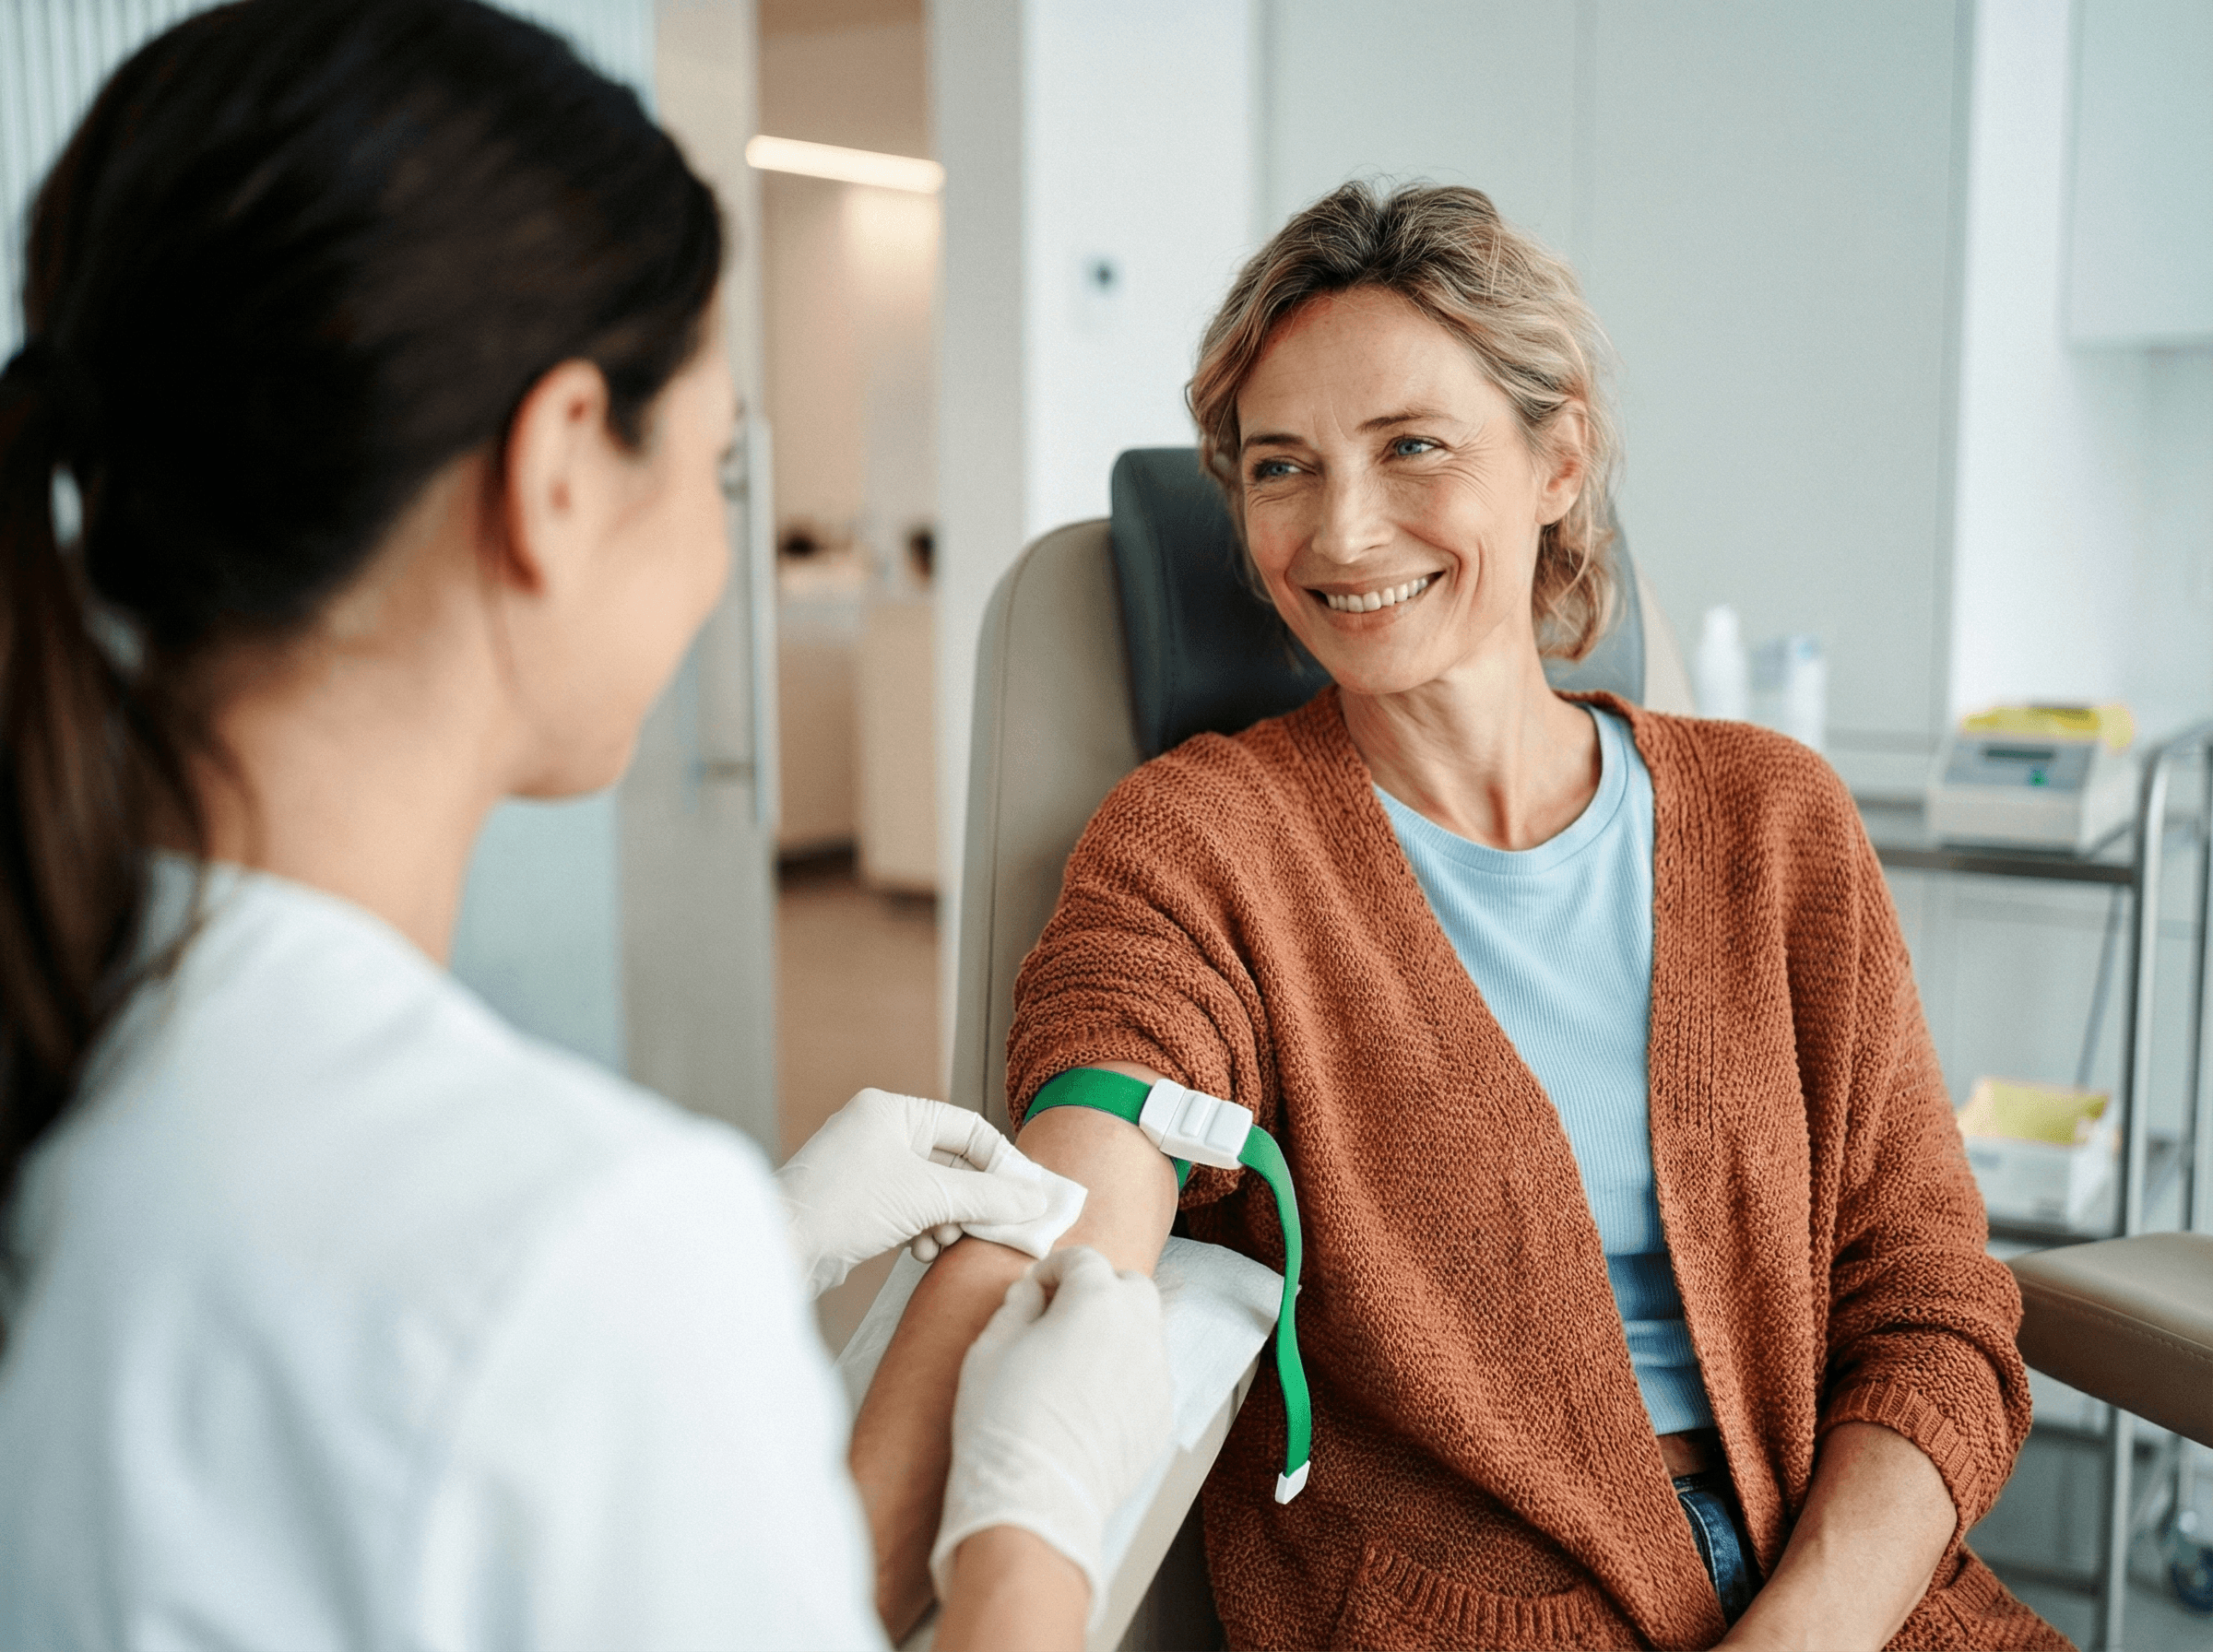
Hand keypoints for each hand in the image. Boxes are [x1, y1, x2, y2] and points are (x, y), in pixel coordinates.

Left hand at [776, 1088, 1048, 1296]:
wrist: (780, 1247)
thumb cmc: (845, 1206)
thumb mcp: (928, 1197)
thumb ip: (988, 1197)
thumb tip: (1036, 1200)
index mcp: (893, 1111)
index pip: (968, 1128)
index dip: (1003, 1163)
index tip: (1029, 1196)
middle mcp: (879, 1131)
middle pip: (952, 1162)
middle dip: (973, 1199)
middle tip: (998, 1227)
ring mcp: (867, 1167)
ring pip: (932, 1190)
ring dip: (948, 1218)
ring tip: (945, 1240)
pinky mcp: (858, 1201)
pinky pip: (909, 1209)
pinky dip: (922, 1229)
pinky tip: (919, 1249)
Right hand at [930, 1247, 1174, 1623]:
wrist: (1035, 1501)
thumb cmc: (1003, 1421)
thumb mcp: (990, 1348)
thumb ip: (1016, 1306)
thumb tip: (1032, 1293)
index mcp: (1096, 1301)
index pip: (1083, 1260)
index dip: (1053, 1270)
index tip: (1034, 1290)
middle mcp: (1138, 1330)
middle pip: (1129, 1287)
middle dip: (1099, 1291)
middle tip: (1062, 1317)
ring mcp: (1155, 1376)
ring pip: (1145, 1333)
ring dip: (1115, 1333)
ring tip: (1075, 1363)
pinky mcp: (1160, 1418)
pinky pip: (1147, 1379)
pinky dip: (1125, 1377)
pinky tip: (1090, 1403)